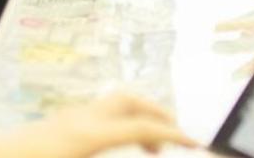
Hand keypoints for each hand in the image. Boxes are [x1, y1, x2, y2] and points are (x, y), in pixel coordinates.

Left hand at [0, 94, 192, 157]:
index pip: (142, 127)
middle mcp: (81, 119)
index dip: (173, 134)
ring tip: (150, 145)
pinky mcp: (58, 123)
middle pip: (131, 101)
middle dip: (159, 113)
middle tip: (175, 136)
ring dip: (138, 116)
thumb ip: (115, 153)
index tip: (195, 142)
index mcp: (89, 136)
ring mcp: (68, 117)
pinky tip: (117, 144)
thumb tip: (148, 150)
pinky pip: (99, 113)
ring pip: (115, 103)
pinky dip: (119, 122)